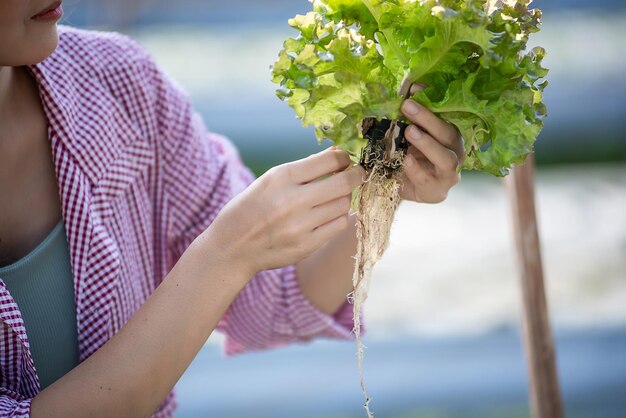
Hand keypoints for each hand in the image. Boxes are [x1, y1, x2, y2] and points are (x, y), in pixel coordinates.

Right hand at [204, 147, 364, 276]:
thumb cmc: (251, 208)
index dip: (344, 157)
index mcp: (281, 177)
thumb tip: (337, 156)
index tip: (346, 159)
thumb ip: (302, 170)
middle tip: (358, 173)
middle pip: (343, 183)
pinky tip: (329, 214)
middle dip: (356, 175)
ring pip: (343, 205)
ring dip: (344, 198)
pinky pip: (338, 226)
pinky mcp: (307, 245)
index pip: (329, 161)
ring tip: (334, 197)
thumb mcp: (269, 181)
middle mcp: (292, 200)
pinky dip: (338, 217)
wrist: (232, 247)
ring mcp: (301, 225)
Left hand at [399, 92, 464, 202]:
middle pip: (447, 134)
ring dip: (427, 144)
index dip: (432, 101)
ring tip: (409, 132)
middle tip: (407, 106)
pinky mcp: (437, 192)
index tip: (414, 88)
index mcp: (451, 136)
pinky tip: (406, 159)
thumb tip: (404, 91)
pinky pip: (428, 180)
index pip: (446, 115)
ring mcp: (449, 175)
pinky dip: (416, 169)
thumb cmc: (410, 157)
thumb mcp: (408, 136)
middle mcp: (455, 153)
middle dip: (427, 119)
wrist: (403, 188)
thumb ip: (409, 118)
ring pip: (445, 159)